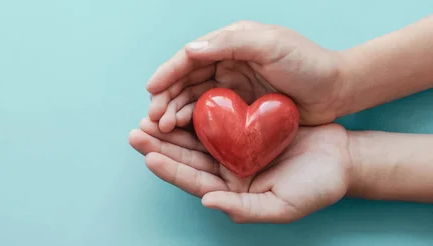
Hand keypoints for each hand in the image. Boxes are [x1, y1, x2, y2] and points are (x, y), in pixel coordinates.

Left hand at [129, 118, 351, 222]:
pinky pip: (214, 120)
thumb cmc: (317, 187)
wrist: (341, 158)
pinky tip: (179, 102)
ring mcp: (233, 149)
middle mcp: (227, 172)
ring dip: (171, 128)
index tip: (149, 156)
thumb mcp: (282, 205)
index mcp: (232, 192)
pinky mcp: (242, 129)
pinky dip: (196, 112)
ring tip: (147, 117)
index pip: (194, 181)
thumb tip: (207, 202)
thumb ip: (244, 208)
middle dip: (159, 145)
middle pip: (186, 158)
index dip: (170, 170)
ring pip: (195, 138)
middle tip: (135, 132)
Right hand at [146, 20, 347, 131]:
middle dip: (166, 98)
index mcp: (231, 43)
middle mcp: (226, 63)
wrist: (338, 90)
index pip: (190, 57)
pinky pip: (209, 115)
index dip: (168, 73)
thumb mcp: (271, 45)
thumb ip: (231, 43)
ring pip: (193, 99)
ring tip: (163, 128)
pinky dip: (192, 123)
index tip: (151, 90)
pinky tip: (182, 132)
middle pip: (186, 80)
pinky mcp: (239, 109)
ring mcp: (232, 87)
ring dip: (174, 112)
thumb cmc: (308, 63)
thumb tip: (189, 50)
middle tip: (153, 118)